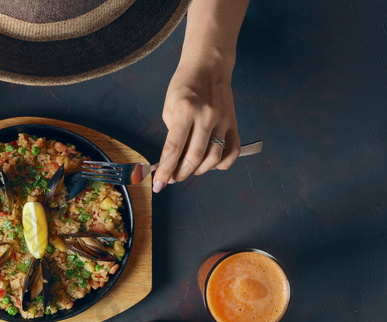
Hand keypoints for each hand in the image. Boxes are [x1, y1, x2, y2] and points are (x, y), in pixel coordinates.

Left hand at [152, 58, 240, 192]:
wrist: (209, 67)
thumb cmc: (184, 86)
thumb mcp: (169, 107)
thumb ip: (172, 134)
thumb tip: (170, 161)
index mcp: (186, 110)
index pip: (174, 148)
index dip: (164, 170)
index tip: (158, 185)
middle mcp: (207, 116)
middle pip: (194, 157)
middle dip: (180, 174)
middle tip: (171, 179)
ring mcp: (223, 121)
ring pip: (214, 158)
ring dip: (198, 171)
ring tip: (187, 170)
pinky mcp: (234, 124)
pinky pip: (232, 152)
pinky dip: (221, 164)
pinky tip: (209, 163)